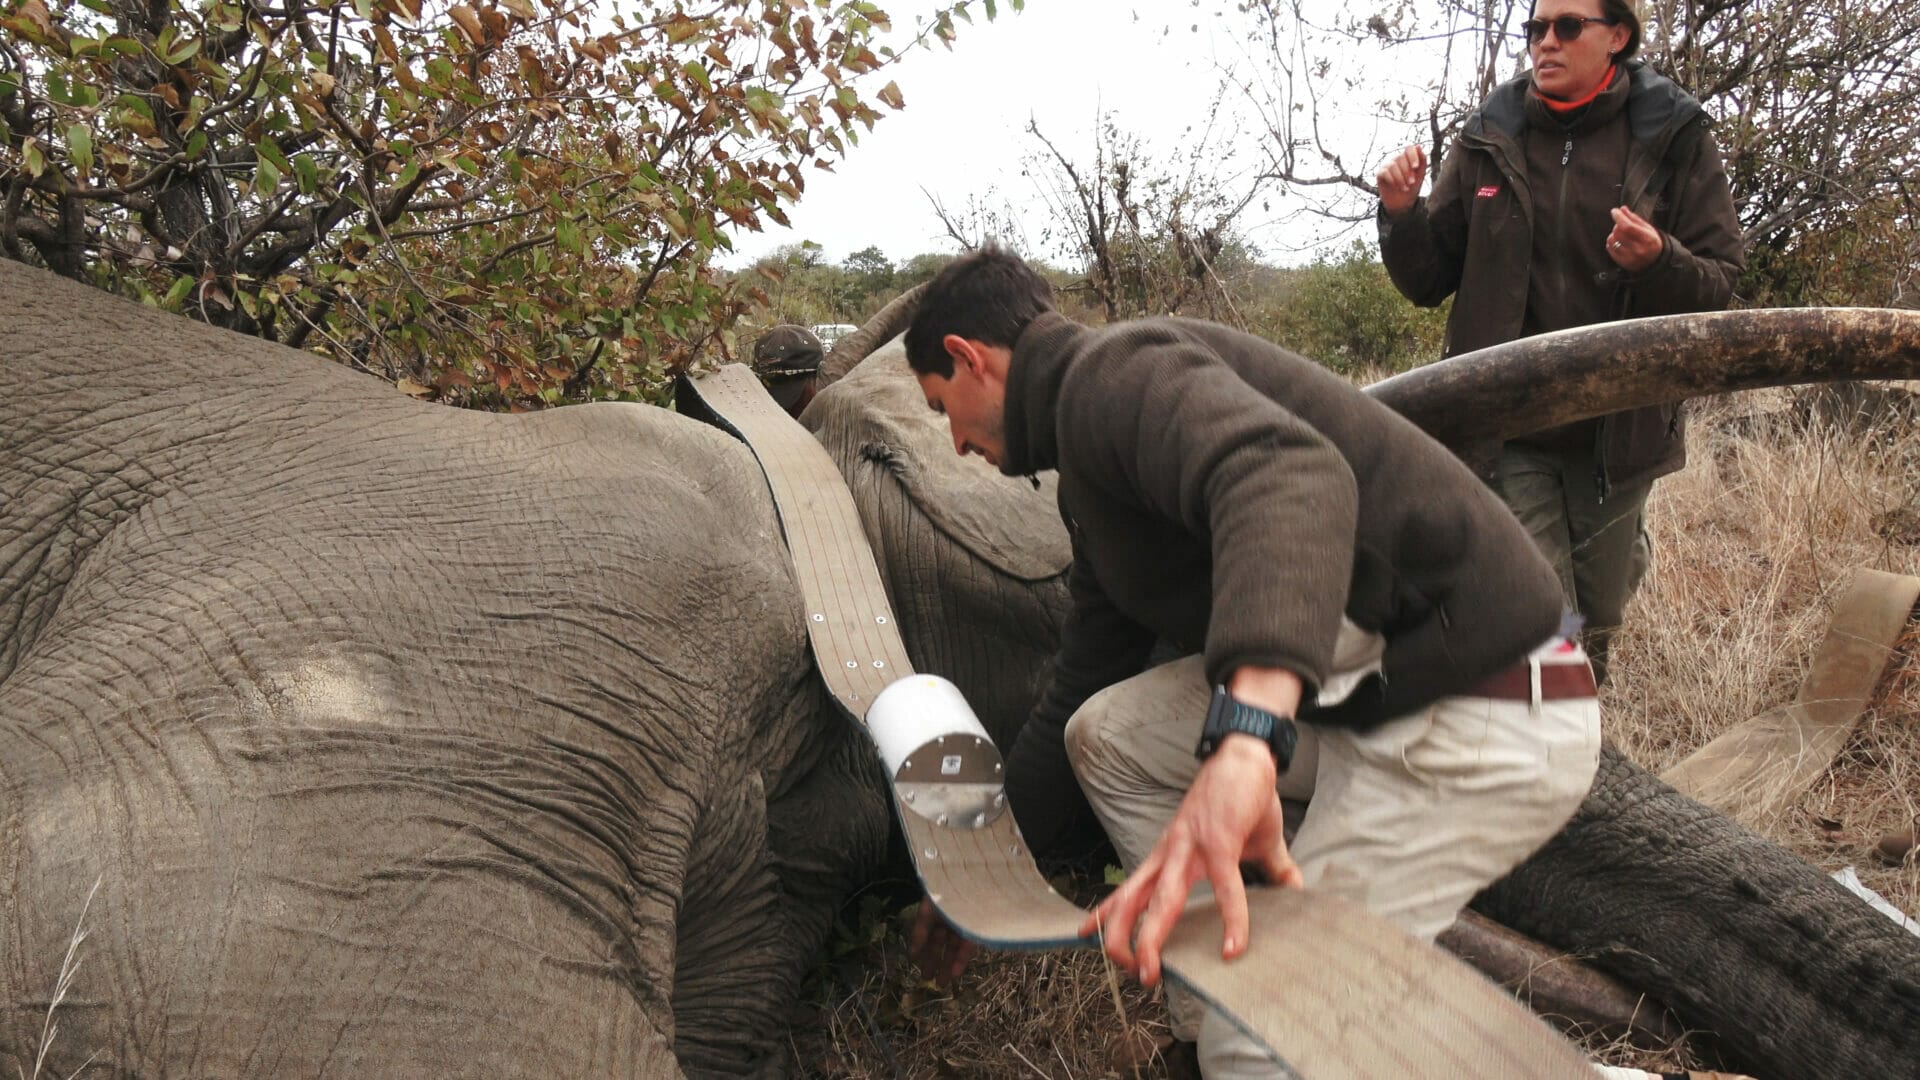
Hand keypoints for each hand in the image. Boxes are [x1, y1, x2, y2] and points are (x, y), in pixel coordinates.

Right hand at [909, 896, 975, 986]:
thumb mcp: (929, 909)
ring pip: (953, 947)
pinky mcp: (977, 928)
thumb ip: (920, 930)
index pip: (925, 931)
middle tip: (926, 977)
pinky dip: (961, 959)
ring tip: (941, 984)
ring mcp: (963, 922)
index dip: (920, 947)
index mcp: (934, 908)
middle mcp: (948, 916)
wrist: (976, 880)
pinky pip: (967, 946)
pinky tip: (955, 973)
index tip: (915, 962)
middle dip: (933, 959)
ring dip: (947, 965)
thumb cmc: (948, 890)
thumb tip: (912, 952)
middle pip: (938, 941)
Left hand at [1078, 735, 1303, 987]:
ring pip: (1161, 900)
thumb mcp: (1253, 843)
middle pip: (1132, 900)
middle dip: (1121, 938)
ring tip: (1151, 971)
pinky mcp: (1219, 841)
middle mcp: (1170, 852)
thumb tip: (1295, 892)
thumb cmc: (1245, 798)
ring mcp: (1190, 847)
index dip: (1106, 911)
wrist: (1247, 755)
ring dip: (1151, 938)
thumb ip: (1271, 872)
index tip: (1085, 932)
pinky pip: (1224, 888)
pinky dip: (1231, 920)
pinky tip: (1232, 946)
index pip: (1129, 887)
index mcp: (1169, 854)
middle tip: (1124, 971)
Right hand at [1376, 144, 1427, 215]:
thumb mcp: (1421, 174)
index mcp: (1407, 157)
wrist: (1403, 203)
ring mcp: (1387, 166)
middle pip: (1400, 157)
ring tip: (1405, 188)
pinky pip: (1385, 172)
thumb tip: (1418, 146)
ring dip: (1400, 178)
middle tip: (1411, 183)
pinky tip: (1396, 187)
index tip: (1415, 167)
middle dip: (1407, 172)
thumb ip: (1422, 160)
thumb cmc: (1413, 187)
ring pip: (1392, 165)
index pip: (1409, 148)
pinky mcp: (1380, 174)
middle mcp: (1396, 159)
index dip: (1412, 156)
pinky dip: (1392, 180)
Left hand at [1606, 206, 1663, 271]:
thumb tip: (1622, 209)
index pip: (1628, 226)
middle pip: (1618, 232)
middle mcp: (1638, 250)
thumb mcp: (1648, 228)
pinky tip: (1618, 241)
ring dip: (1614, 234)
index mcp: (1647, 239)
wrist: (1655, 260)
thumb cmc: (1651, 242)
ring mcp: (1629, 257)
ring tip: (1622, 234)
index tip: (1615, 211)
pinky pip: (1609, 248)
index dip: (1619, 217)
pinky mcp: (1622, 262)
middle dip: (1617, 225)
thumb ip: (1634, 218)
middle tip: (1622, 224)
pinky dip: (1611, 242)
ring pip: (1612, 240)